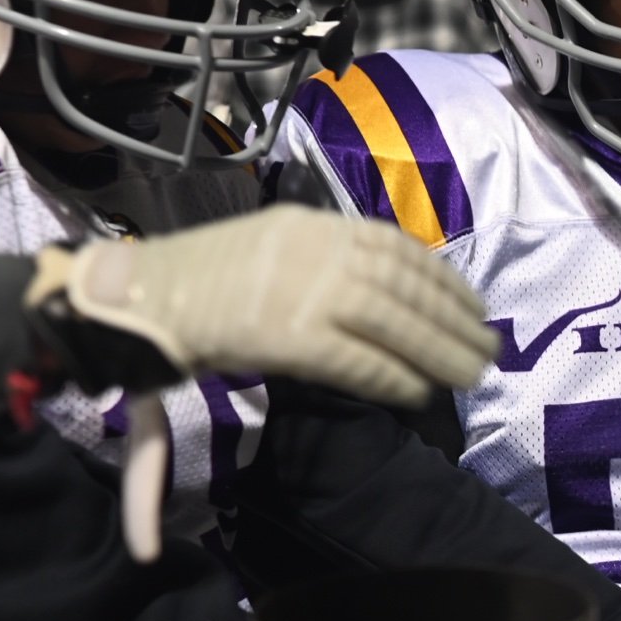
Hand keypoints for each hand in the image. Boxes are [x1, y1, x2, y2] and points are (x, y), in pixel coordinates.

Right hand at [29, 207, 496, 406]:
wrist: (131, 298)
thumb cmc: (193, 285)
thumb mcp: (266, 256)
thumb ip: (321, 269)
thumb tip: (374, 296)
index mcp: (309, 226)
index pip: (395, 246)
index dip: (443, 278)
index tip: (474, 304)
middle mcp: (313, 250)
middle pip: (404, 286)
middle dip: (454, 320)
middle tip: (488, 349)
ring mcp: (301, 289)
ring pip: (394, 321)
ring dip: (439, 352)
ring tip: (469, 376)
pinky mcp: (287, 333)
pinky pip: (358, 358)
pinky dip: (394, 377)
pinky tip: (417, 393)